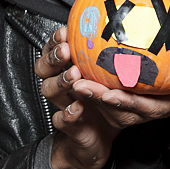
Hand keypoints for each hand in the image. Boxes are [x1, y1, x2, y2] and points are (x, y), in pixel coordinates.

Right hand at [35, 27, 118, 168]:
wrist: (99, 139)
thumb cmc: (104, 103)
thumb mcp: (107, 78)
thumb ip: (108, 59)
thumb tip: (126, 29)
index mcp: (66, 71)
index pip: (51, 51)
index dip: (54, 41)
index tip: (64, 32)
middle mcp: (61, 86)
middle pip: (43, 68)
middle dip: (53, 57)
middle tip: (65, 50)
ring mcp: (62, 105)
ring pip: (50, 90)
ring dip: (61, 81)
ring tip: (74, 75)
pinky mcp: (70, 127)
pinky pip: (62, 120)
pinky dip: (68, 114)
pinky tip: (78, 107)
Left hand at [73, 46, 169, 130]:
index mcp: (169, 104)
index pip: (146, 108)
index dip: (128, 103)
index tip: (110, 94)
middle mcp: (151, 107)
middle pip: (121, 109)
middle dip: (99, 99)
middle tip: (78, 85)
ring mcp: (139, 103)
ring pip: (110, 104)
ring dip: (90, 95)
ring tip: (71, 79)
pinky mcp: (129, 94)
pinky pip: (109, 93)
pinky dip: (93, 84)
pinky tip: (77, 69)